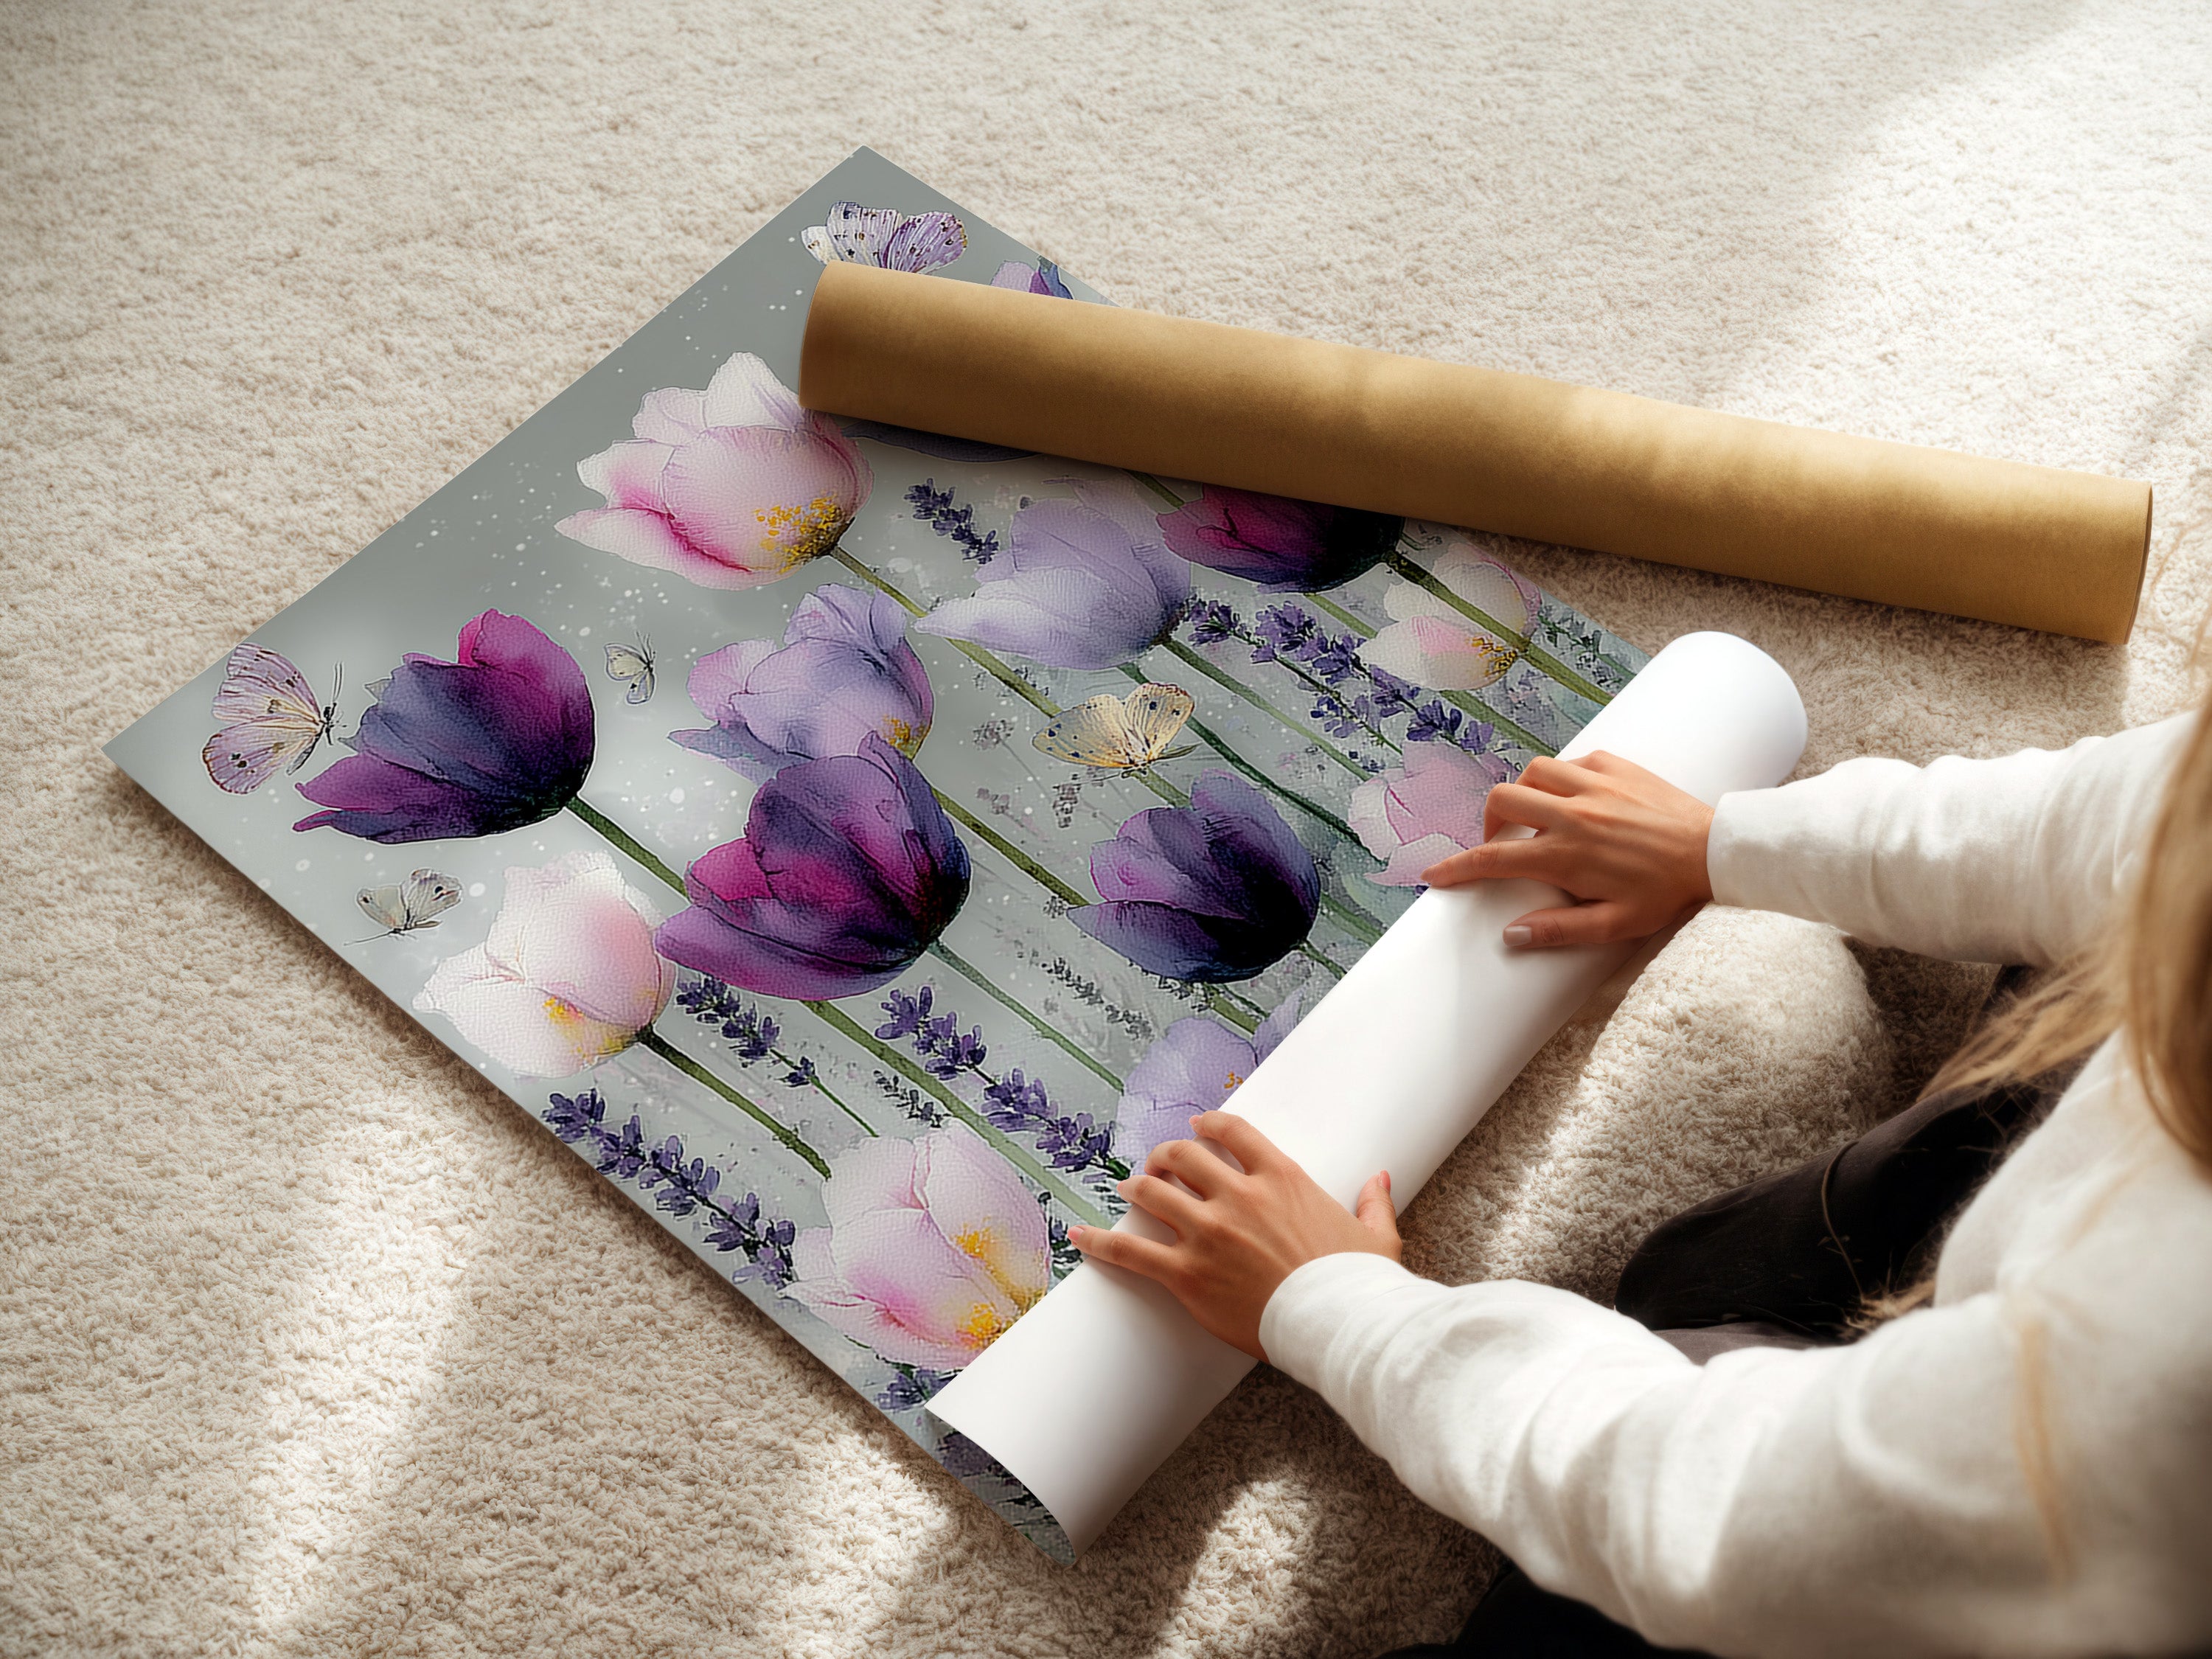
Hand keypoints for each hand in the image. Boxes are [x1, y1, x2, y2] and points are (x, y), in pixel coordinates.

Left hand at [1069, 1110, 1399, 1360]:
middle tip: (1158, 1163)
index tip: (1196, 1128)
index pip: (1232, 1132)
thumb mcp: (1375, 1236)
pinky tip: (1080, 1235)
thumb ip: (1372, 1202)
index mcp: (1281, 1178)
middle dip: (1165, 1156)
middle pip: (1183, 1157)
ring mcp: (1208, 1233)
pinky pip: (1131, 1251)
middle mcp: (1239, 1196)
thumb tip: (1380, 1179)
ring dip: (1136, 1188)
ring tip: (1128, 1190)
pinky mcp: (1187, 1274)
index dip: (1207, 1126)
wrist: (1339, 1325)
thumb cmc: (1358, 1284)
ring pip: (1153, 1193)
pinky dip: (1101, 1242)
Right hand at [1420, 751, 1713, 948]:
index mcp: (1566, 855)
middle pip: (1502, 801)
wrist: (1715, 851)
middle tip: (1502, 844)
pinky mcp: (1615, 765)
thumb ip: (1560, 930)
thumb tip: (1511, 935)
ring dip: (1524, 794)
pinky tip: (1575, 798)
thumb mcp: (1615, 924)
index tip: (1434, 874)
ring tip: (1536, 817)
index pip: (1493, 859)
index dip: (1456, 867)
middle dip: (1488, 822)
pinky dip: (1562, 777)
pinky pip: (1571, 761)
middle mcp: (1572, 813)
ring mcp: (1593, 784)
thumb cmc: (1667, 892)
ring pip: (1532, 772)